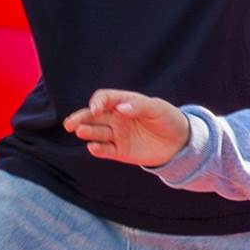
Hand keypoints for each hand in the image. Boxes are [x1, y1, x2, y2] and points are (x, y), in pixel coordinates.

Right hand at [61, 88, 188, 168]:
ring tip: (80, 131)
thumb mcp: (157, 109)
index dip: (98, 102)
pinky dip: (98, 149)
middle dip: (81, 118)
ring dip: (88, 132)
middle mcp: (116, 118)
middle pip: (94, 116)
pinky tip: (92, 147)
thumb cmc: (168, 119)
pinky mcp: (120, 151)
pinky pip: (105, 150)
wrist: (179, 142)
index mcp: (123, 102)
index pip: (104, 98)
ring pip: (97, 133)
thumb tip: (121, 108)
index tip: (96, 108)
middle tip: (70, 123)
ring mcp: (117, 135)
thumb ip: (139, 106)